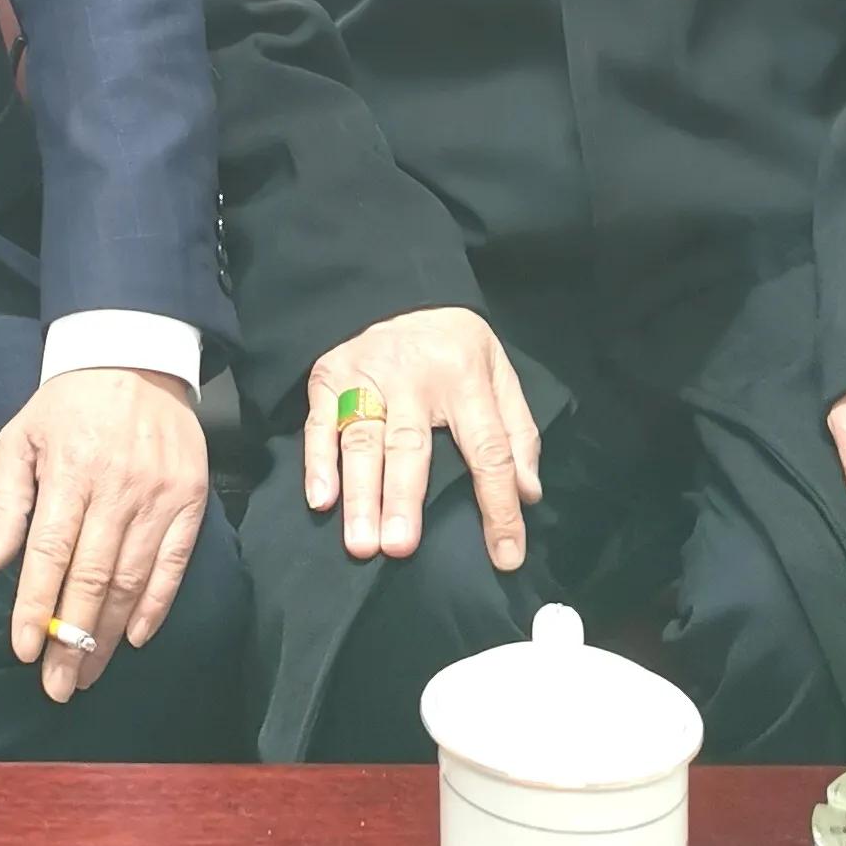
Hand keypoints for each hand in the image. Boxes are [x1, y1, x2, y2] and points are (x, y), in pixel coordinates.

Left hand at [0, 368, 210, 701]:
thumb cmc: (66, 404)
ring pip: (132, 578)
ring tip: (87, 672)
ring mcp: (159, 494)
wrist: (135, 356)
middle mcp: (117, 485)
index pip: (51, 551)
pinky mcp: (190, 498)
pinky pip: (174, 563)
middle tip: (58, 685)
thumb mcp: (21, 439)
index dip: (37, 605)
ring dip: (108, 633)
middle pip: (92, 576)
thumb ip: (5, 503)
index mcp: (70, 468)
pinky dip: (156, 604)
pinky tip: (133, 636)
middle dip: (72, 637)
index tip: (25, 651)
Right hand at [306, 311, 542, 568]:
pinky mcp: (330, 376)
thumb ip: (519, 433)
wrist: (400, 289)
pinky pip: (320, 423)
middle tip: (398, 548)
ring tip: (361, 544)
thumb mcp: (501, 373)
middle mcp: (414, 377)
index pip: (488, 450)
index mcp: (466, 378)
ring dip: (360, 494)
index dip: (498, 506)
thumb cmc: (456, 347)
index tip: (506, 556)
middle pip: (409, 445)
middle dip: (403, 498)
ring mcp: (367, 375)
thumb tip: (528, 494)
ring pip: (363, 439)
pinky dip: (317, 462)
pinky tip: (321, 500)